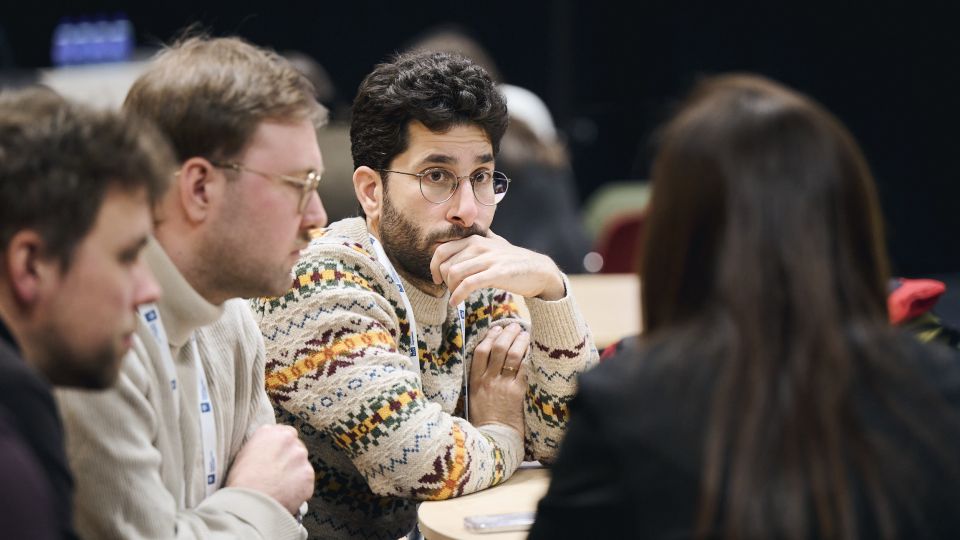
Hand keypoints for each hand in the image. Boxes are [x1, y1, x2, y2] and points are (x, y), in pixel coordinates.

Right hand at [225, 424, 313, 513]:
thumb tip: (268, 451)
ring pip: (302, 464)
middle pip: (296, 447)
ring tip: (280, 489)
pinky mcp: (308, 475)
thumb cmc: (240, 482)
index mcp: (270, 432)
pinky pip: (306, 482)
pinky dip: (300, 489)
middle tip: (279, 475)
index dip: (283, 448)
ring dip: (295, 474)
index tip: (279, 457)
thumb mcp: (244, 456)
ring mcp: (301, 457)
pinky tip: (286, 496)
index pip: (286, 433)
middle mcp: (288, 439)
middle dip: (290, 460)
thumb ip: (261, 447)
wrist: (249, 504)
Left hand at [430, 230, 565, 305]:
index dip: (434, 267)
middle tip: (450, 290)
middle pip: (445, 264)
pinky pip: (468, 284)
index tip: (437, 279)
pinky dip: (457, 295)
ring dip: (450, 289)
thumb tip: (471, 229)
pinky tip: (456, 302)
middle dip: (443, 281)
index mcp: (475, 239)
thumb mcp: (496, 243)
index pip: (442, 250)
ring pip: (454, 273)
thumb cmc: (515, 260)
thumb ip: (482, 237)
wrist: (539, 270)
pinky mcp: (496, 273)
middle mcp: (479, 246)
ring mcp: (488, 259)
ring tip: (455, 296)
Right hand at [468, 323, 528, 436]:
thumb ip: (480, 381)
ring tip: (525, 334)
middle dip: (507, 333)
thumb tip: (490, 364)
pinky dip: (529, 357)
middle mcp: (488, 380)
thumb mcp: (475, 399)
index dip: (488, 336)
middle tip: (514, 326)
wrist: (495, 439)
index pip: (480, 351)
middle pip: (497, 348)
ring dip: (520, 341)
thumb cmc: (486, 421)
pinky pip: (524, 369)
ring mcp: (503, 385)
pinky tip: (534, 351)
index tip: (495, 328)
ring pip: (511, 355)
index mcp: (475, 381)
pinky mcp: (518, 392)